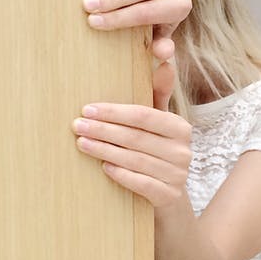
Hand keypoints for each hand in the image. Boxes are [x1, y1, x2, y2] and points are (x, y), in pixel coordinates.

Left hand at [71, 100, 191, 208]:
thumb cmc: (157, 153)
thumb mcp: (158, 124)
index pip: (144, 116)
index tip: (87, 108)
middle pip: (136, 137)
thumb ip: (158, 94)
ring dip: (105, 151)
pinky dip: (121, 174)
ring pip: (135, 160)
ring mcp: (177, 176)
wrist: (169, 198)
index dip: (114, 112)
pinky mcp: (169, 197)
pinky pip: (142, 183)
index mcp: (180, 128)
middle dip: (103, 130)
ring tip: (82, 143)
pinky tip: (103, 168)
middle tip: (77, 125)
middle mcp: (183, 151)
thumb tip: (165, 62)